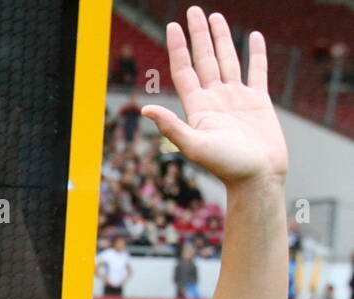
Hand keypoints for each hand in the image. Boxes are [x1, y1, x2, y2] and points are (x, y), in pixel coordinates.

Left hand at [142, 7, 287, 184]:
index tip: (172, 25)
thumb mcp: (194, 145)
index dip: (178, 47)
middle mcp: (214, 99)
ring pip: (228, 60)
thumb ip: (171, 127)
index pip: (184, 69)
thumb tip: (144, 110)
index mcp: (197, 106)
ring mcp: (236, 98)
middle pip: (204, 59)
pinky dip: (255, 54)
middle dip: (199, 35)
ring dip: (222, 39)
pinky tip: (253, 37)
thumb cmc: (226, 166)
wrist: (257, 177)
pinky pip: (256, 71)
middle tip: (194, 10)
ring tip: (216, 18)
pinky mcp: (258, 101)